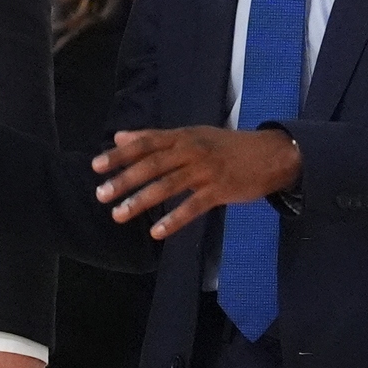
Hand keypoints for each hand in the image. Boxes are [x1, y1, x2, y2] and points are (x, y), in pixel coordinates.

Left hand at [91, 126, 302, 238]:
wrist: (271, 154)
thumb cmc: (226, 146)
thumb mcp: (191, 135)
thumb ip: (154, 137)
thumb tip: (120, 137)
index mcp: (182, 136)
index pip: (145, 143)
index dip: (120, 154)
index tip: (97, 166)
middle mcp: (191, 150)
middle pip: (152, 164)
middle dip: (125, 179)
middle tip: (101, 194)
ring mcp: (206, 170)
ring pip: (168, 185)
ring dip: (141, 201)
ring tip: (119, 215)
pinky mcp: (220, 190)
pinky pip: (193, 207)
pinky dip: (174, 220)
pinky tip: (157, 232)